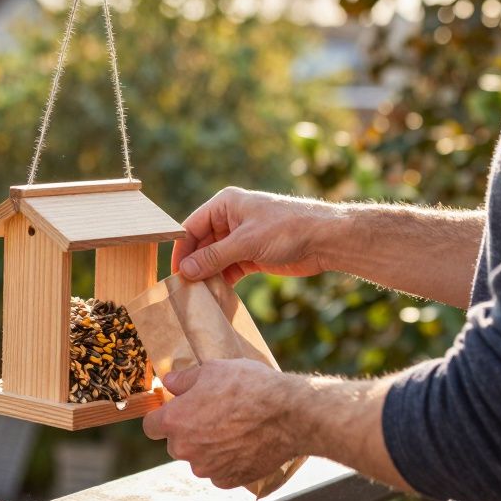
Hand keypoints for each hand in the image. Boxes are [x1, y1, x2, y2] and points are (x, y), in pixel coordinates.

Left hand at [142, 359, 304, 489]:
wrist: (289, 415)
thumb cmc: (250, 388)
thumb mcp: (213, 370)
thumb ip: (184, 380)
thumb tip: (169, 383)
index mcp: (176, 421)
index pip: (151, 427)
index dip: (163, 417)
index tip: (177, 411)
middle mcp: (186, 450)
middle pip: (176, 444)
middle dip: (188, 433)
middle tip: (213, 416)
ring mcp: (207, 469)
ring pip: (199, 460)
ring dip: (208, 448)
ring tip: (234, 429)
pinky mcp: (228, 480)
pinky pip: (220, 472)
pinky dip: (227, 461)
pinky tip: (244, 444)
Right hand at [172, 187, 346, 284]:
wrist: (325, 239)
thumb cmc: (286, 229)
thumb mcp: (246, 242)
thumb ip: (214, 257)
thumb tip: (185, 271)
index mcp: (225, 204)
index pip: (191, 227)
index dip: (181, 250)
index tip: (176, 274)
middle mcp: (230, 219)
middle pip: (201, 245)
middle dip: (194, 266)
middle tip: (185, 290)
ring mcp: (241, 238)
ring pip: (215, 259)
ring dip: (208, 276)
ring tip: (199, 296)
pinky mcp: (252, 255)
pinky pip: (229, 269)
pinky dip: (223, 281)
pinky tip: (217, 295)